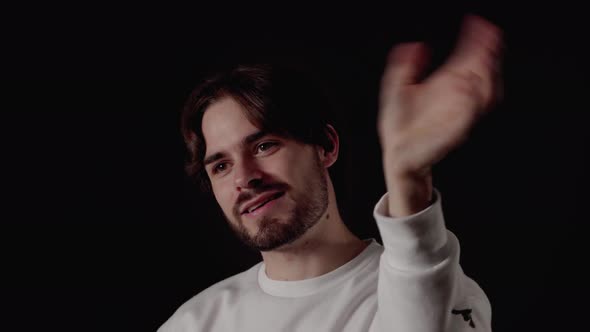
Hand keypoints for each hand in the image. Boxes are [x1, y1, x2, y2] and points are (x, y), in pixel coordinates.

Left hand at [378, 15, 502, 214]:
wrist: (396, 155)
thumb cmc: (400, 125)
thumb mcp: (398, 88)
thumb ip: (405, 66)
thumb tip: (415, 45)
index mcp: (447, 84)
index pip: (467, 58)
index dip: (475, 41)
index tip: (478, 23)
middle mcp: (458, 97)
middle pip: (482, 71)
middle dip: (487, 53)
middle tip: (489, 34)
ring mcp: (459, 113)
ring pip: (483, 92)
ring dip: (487, 74)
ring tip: (486, 57)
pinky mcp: (455, 130)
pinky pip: (470, 115)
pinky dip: (474, 103)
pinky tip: (474, 88)